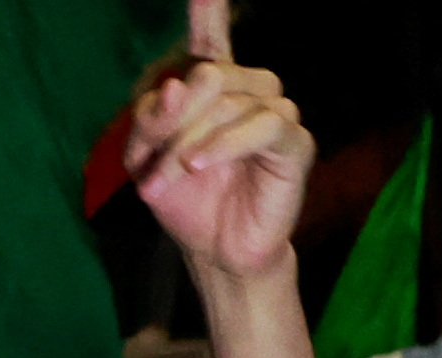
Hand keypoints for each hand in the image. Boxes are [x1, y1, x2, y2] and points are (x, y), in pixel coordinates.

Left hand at [125, 0, 309, 281]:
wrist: (213, 249)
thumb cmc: (185, 200)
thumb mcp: (146, 161)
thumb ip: (150, 121)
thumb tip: (176, 86)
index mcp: (213, 90)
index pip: (212, 41)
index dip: (209, 12)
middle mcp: (249, 91)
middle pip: (209, 77)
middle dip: (172, 120)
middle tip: (150, 165)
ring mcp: (275, 113)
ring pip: (230, 101)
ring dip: (189, 141)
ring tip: (169, 177)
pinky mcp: (294, 143)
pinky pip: (263, 125)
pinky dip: (225, 143)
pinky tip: (200, 164)